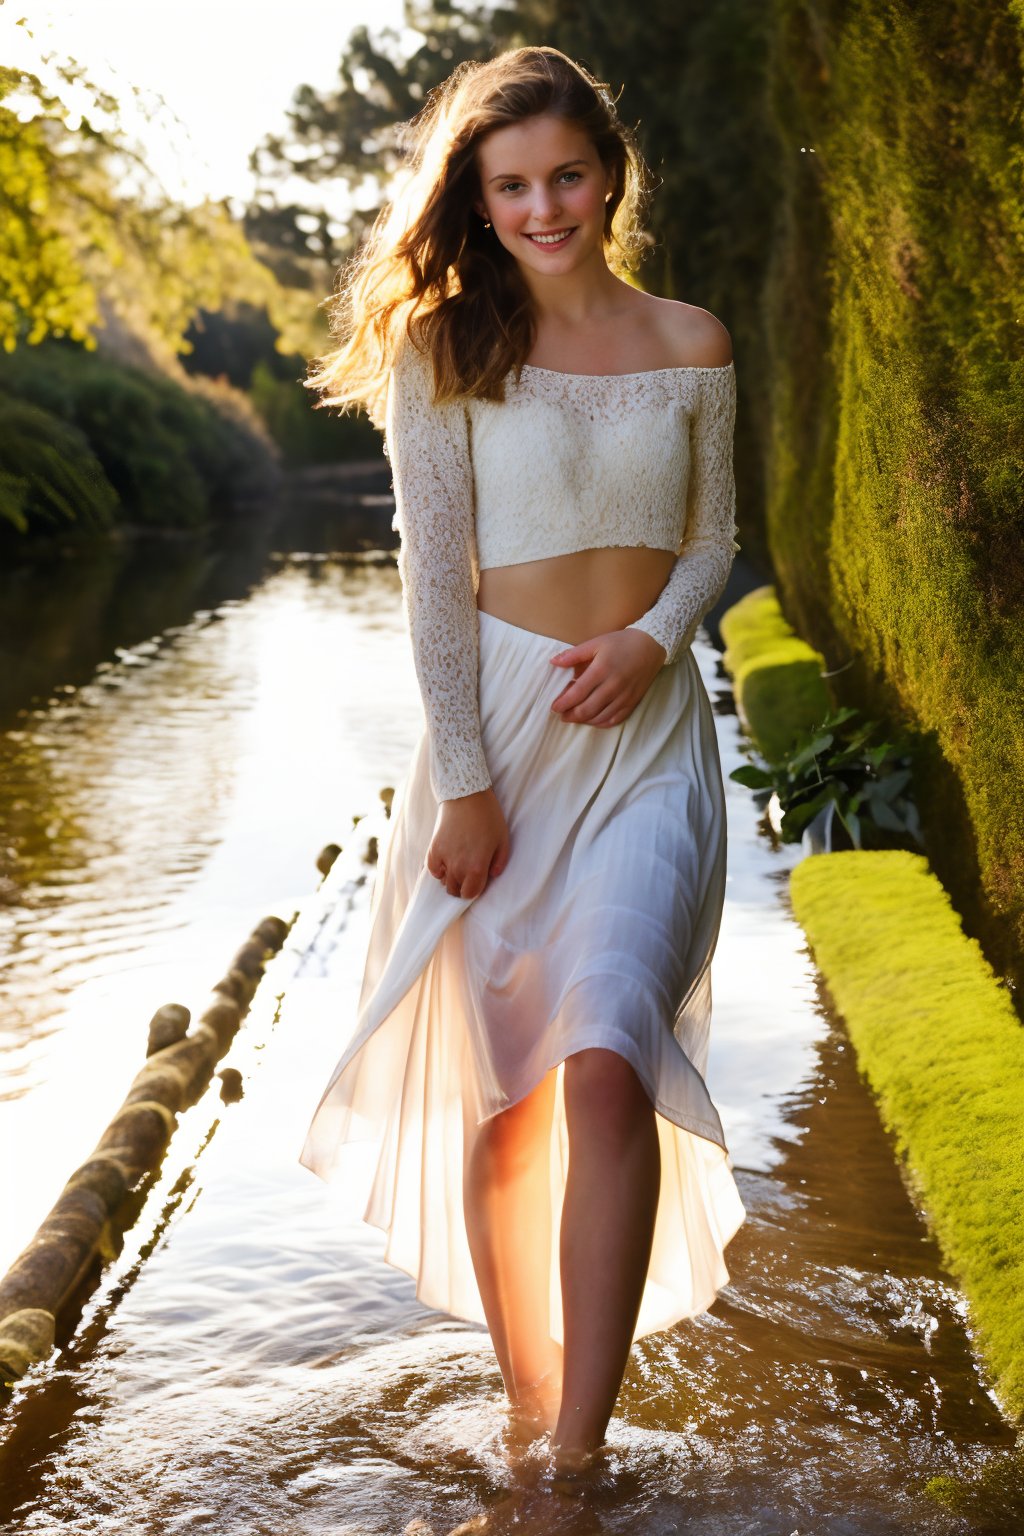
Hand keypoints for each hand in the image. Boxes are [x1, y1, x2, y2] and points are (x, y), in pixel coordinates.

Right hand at [426, 786, 509, 898]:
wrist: (466, 796)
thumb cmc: (488, 817)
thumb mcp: (503, 840)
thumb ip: (499, 863)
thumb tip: (491, 876)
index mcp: (476, 867)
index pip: (470, 894)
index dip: (474, 890)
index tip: (478, 881)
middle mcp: (458, 867)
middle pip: (455, 891)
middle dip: (462, 887)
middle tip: (469, 875)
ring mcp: (443, 858)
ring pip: (444, 882)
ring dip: (451, 879)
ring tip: (459, 866)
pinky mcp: (433, 849)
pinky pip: (432, 870)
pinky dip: (438, 870)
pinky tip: (446, 862)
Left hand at [549, 627, 666, 726]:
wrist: (651, 646)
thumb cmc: (621, 643)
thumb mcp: (596, 642)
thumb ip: (574, 654)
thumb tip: (553, 662)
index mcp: (602, 669)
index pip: (578, 693)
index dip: (563, 703)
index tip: (554, 707)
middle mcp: (613, 686)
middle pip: (587, 709)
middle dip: (570, 715)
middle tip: (561, 715)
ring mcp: (624, 696)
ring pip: (600, 717)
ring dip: (584, 721)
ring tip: (574, 717)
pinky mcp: (633, 702)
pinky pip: (615, 719)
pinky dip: (601, 723)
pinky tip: (593, 720)